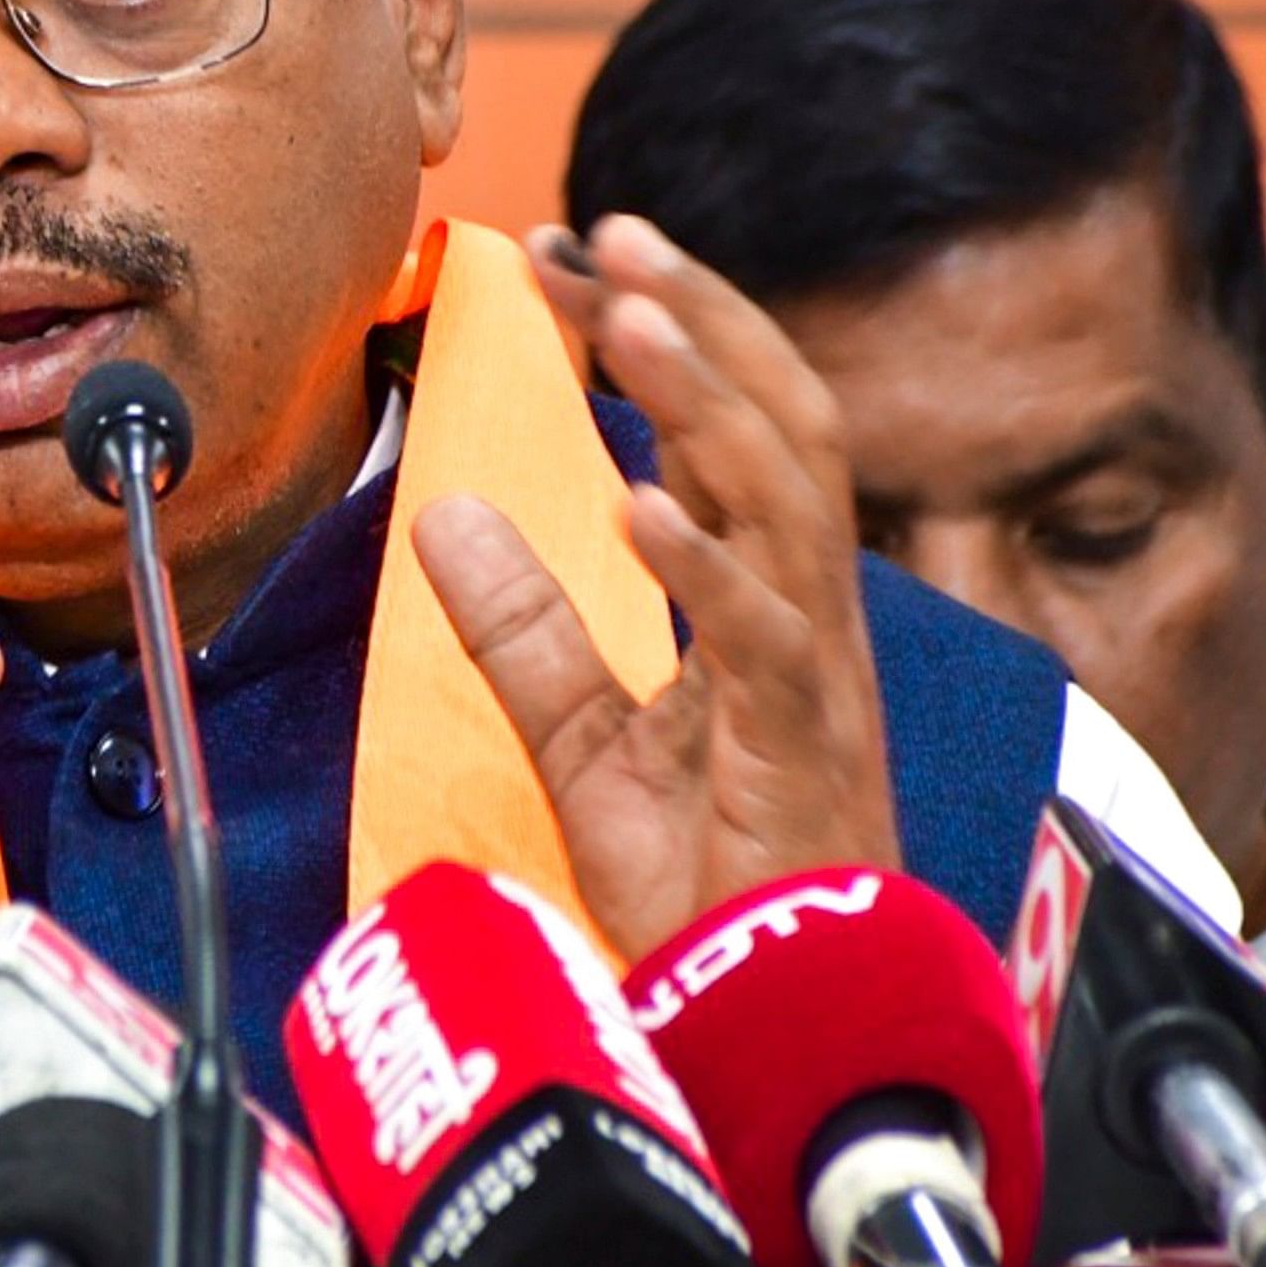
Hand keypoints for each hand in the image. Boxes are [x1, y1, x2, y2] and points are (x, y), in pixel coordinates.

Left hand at [411, 214, 898, 961]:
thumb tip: (448, 513)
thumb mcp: (584, 744)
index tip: (574, 259)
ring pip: (789, 503)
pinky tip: (643, 507)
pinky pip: (766, 642)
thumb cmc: (709, 896)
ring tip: (632, 317)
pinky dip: (707, 567)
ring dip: (708, 400)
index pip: (721, 434)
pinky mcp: (806, 758)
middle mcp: (808, 620)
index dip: (661, 337)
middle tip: (614, 230)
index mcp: (765, 606)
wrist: (775, 1036)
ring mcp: (817, 682)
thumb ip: (524, 630)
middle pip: (780, 427)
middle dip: (703, 320)